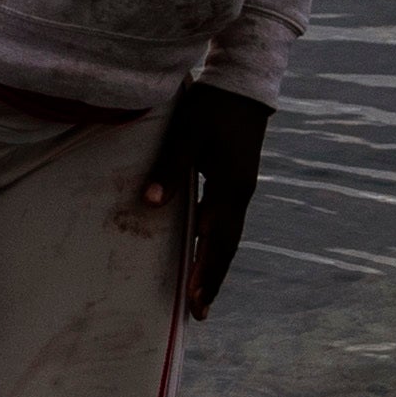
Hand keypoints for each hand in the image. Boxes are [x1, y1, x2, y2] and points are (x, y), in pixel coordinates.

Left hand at [140, 83, 270, 317]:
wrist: (244, 84)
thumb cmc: (213, 106)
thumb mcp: (188, 133)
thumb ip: (170, 167)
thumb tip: (151, 202)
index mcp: (230, 188)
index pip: (216, 240)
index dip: (204, 270)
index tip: (194, 300)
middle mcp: (240, 194)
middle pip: (226, 246)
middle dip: (212, 279)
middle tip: (199, 312)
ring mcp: (241, 188)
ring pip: (228, 236)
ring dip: (214, 264)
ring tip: (201, 292)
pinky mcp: (236, 180)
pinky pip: (226, 222)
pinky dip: (214, 242)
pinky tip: (200, 248)